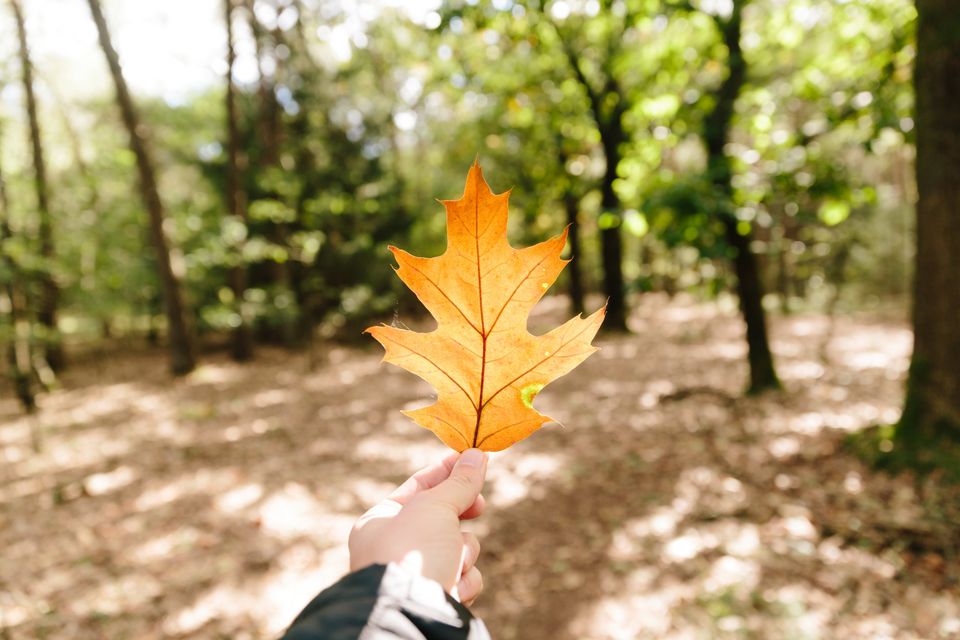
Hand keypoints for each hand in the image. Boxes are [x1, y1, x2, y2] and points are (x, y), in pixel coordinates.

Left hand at [348, 449, 487, 605]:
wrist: (411, 611)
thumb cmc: (412, 552)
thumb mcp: (436, 506)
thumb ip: (459, 481)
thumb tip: (477, 454)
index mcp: (381, 521)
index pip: (418, 487)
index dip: (447, 471)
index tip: (472, 457)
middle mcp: (395, 548)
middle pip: (442, 517)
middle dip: (461, 515)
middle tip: (478, 505)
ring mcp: (417, 574)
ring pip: (458, 547)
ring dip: (464, 550)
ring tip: (455, 559)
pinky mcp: (438, 596)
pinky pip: (463, 576)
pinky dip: (465, 579)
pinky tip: (455, 585)